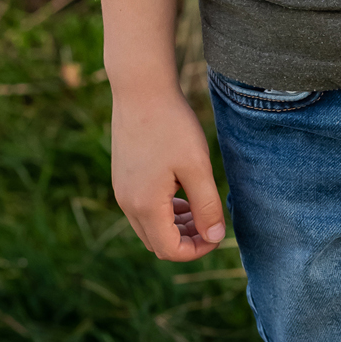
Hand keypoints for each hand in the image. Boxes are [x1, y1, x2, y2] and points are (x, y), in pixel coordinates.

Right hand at [111, 87, 225, 260]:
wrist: (141, 91)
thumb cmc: (172, 126)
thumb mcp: (197, 166)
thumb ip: (206, 205)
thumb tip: (214, 237)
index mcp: (145, 205)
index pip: (170, 250)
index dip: (197, 250)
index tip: (218, 234)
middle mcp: (127, 204)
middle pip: (158, 243)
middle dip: (187, 240)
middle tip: (211, 222)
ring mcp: (122, 191)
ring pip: (149, 227)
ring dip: (175, 226)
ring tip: (200, 207)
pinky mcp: (123, 178)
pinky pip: (143, 209)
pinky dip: (164, 211)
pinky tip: (183, 193)